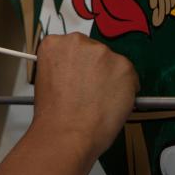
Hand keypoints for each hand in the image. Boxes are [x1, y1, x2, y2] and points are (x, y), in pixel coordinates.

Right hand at [32, 33, 137, 163]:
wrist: (68, 133)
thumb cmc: (54, 114)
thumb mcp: (45, 80)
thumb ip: (61, 67)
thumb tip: (76, 71)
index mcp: (54, 44)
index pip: (71, 46)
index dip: (75, 64)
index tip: (76, 75)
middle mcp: (78, 42)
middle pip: (93, 51)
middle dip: (94, 68)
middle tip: (88, 90)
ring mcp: (103, 52)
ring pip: (112, 63)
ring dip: (110, 78)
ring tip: (98, 100)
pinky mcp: (125, 66)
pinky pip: (129, 76)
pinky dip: (125, 89)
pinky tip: (110, 103)